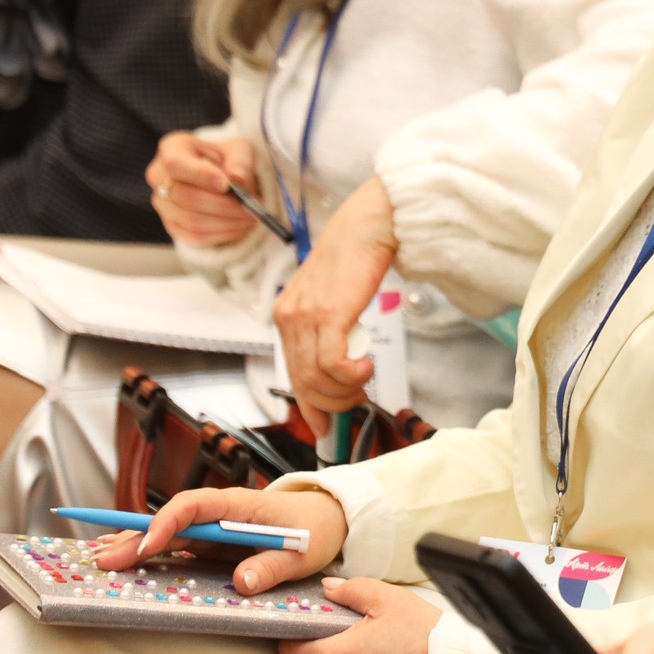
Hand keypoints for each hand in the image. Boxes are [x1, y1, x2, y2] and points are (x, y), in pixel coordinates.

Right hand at [89, 483, 347, 592]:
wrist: (328, 521)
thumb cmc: (315, 531)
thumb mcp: (301, 554)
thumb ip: (272, 567)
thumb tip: (242, 581)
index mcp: (239, 505)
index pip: (193, 506)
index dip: (167, 522)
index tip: (148, 544)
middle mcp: (220, 513)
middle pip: (170, 520)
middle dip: (134, 536)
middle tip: (103, 558)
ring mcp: (213, 528)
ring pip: (166, 532)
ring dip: (133, 543)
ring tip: (99, 558)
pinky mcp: (212, 542)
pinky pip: (175, 545)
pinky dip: (148, 552)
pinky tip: (124, 560)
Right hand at [146, 133, 260, 246]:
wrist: (224, 179)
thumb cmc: (228, 160)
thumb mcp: (240, 150)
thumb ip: (240, 161)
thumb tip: (236, 178)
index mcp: (172, 149)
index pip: (176, 163)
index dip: (199, 175)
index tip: (225, 184)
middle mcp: (159, 176)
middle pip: (185, 196)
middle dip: (222, 205)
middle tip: (249, 207)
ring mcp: (162, 203)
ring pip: (191, 220)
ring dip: (226, 222)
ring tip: (249, 217)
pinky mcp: (172, 226)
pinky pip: (195, 236)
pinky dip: (222, 234)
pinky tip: (238, 226)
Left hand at [274, 176, 397, 422]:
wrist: (367, 226)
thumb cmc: (355, 260)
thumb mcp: (332, 301)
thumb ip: (328, 334)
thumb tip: (335, 370)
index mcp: (286, 316)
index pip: (291, 376)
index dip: (310, 407)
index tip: (324, 426)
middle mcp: (288, 318)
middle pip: (303, 383)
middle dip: (334, 403)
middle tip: (359, 398)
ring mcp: (304, 317)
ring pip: (316, 379)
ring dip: (346, 390)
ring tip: (365, 379)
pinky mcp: (326, 315)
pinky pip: (331, 364)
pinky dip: (351, 375)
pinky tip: (366, 366)